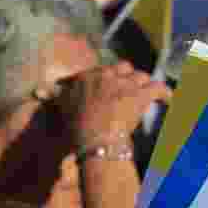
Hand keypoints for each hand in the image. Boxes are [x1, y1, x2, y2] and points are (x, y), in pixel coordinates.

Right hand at [55, 61, 171, 147]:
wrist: (94, 138)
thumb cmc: (76, 126)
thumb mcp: (61, 107)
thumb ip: (54, 96)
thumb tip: (38, 91)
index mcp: (90, 76)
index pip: (104, 70)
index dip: (111, 79)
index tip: (113, 87)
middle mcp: (109, 76)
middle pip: (126, 69)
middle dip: (129, 78)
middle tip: (131, 90)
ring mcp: (126, 84)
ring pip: (142, 77)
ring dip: (145, 85)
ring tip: (148, 95)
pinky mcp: (141, 95)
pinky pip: (159, 88)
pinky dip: (166, 94)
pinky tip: (170, 100)